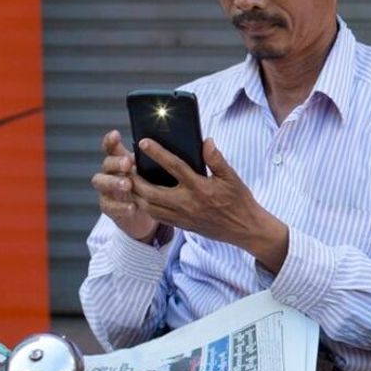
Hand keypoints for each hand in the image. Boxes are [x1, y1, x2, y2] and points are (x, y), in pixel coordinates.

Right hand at [90, 130, 159, 242]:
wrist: (150, 210)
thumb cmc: (156, 184)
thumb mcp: (160, 170)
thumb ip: (162, 159)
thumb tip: (180, 145)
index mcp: (122, 158)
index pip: (112, 146)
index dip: (111, 140)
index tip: (116, 134)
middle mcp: (111, 171)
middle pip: (107, 163)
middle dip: (116, 162)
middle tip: (128, 163)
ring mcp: (107, 188)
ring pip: (101, 182)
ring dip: (115, 182)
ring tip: (128, 184)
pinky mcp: (108, 206)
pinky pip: (108, 206)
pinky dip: (120, 206)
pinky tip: (132, 207)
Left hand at [130, 138, 288, 268]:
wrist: (243, 229)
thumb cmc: (238, 201)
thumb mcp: (232, 177)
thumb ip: (217, 159)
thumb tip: (206, 141)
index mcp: (200, 187)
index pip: (174, 167)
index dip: (157, 153)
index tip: (143, 142)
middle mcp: (187, 203)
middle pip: (151, 191)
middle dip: (134, 178)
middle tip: (126, 165)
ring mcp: (182, 216)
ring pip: (148, 206)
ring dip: (135, 193)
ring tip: (128, 180)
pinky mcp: (180, 224)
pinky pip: (156, 216)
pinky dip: (144, 206)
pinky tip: (140, 197)